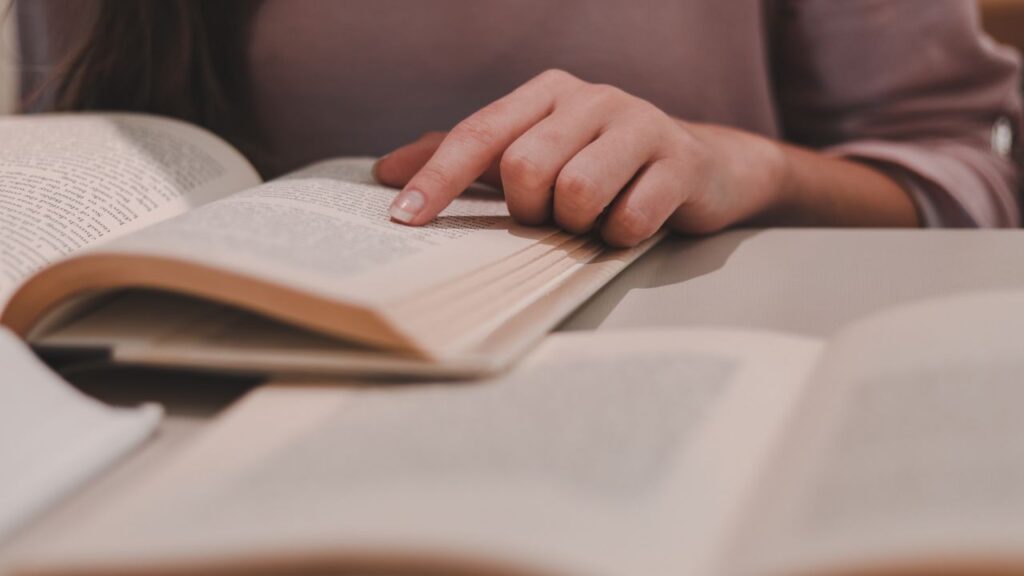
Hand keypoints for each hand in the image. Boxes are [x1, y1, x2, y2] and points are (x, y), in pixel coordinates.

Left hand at [375, 69, 791, 245]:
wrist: (701, 166)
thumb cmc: (602, 164)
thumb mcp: (532, 151)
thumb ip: (466, 158)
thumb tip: (388, 172)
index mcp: (547, 92)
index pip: (478, 134)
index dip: (437, 178)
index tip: (402, 219)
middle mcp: (591, 97)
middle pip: (525, 167)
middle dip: (530, 210)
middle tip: (551, 217)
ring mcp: (639, 123)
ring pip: (575, 192)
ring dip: (577, 224)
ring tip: (593, 218)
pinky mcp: (679, 160)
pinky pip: (627, 219)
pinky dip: (619, 237)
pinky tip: (628, 225)